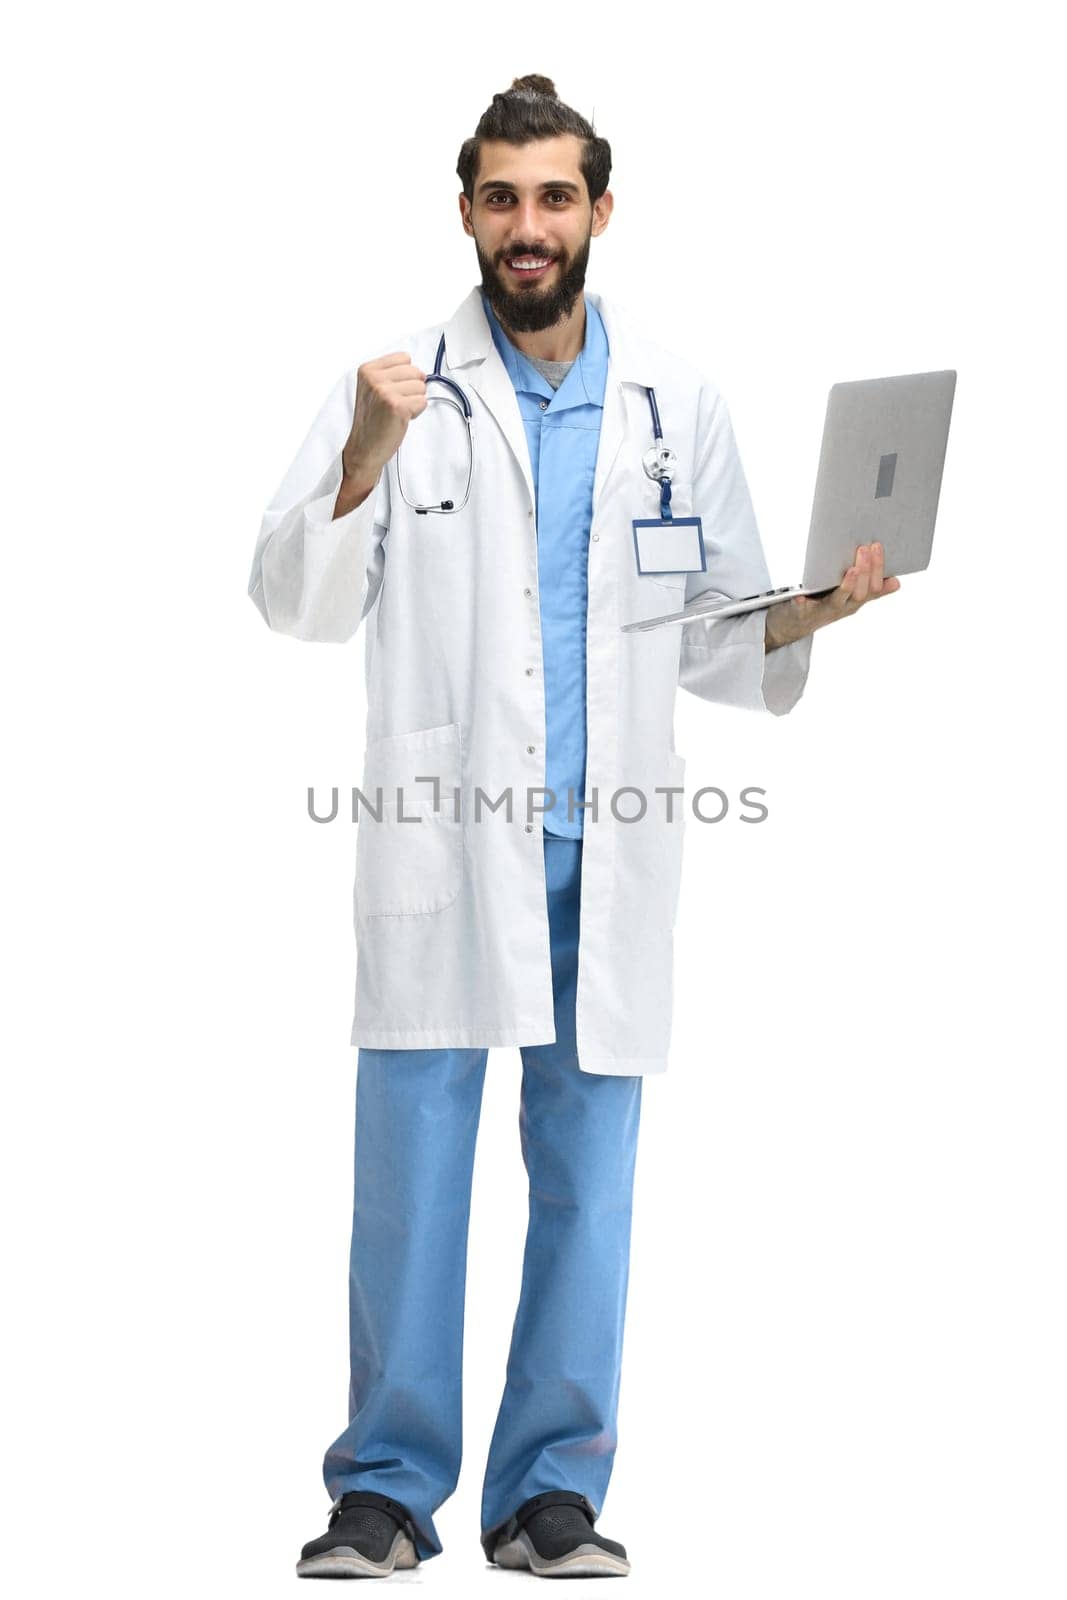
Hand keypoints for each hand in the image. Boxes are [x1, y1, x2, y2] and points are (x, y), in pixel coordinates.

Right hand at [341, 352, 428, 483]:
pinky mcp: (397, 407)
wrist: (364, 448)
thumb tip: (420, 372)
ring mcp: (385, 392)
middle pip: (415, 371)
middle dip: (412, 389)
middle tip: (396, 404)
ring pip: (421, 387)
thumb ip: (390, 375)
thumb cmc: (372, 421)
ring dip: (414, 401)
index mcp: (367, 370)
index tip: (394, 390)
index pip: (404, 357)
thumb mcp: (373, 389)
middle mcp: (374, 378)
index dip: (406, 375)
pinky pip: (423, 402)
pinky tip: (402, 419)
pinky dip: (416, 412)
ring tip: (397, 412)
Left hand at [764, 543, 899, 647]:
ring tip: (851, 570)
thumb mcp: (850, 599)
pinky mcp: (801, 614)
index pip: (874, 587)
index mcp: (854, 600)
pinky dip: (802, 603)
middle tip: (865, 549)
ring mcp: (822, 611)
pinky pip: (803, 609)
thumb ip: (872, 590)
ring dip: (846, 586)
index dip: (877, 568)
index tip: (877, 545)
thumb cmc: (823, 605)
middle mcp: (842, 607)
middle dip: (865, 571)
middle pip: (859, 594)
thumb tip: (896, 582)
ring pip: (838, 601)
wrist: (793, 626)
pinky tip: (800, 596)